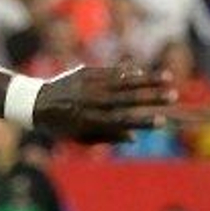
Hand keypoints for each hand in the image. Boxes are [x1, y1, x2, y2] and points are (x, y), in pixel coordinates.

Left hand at [32, 66, 174, 143]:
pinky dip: (127, 73)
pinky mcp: (85, 73)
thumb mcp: (80, 138)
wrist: (35, 103)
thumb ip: (107, 137)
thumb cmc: (61, 126)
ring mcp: (89, 85)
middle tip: (173, 96)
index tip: (162, 121)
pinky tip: (142, 73)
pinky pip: (110, 72)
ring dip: (147, 80)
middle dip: (152, 97)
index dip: (142, 121)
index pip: (122, 121)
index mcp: (90, 121)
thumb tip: (133, 137)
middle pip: (127, 99)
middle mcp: (91, 102)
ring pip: (123, 82)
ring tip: (168, 78)